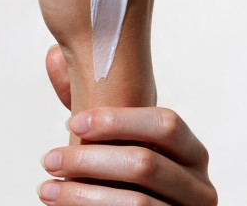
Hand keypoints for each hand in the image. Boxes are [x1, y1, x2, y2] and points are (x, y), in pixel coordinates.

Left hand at [38, 106, 217, 205]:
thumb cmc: (128, 173)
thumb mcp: (121, 142)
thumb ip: (96, 102)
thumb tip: (54, 56)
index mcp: (192, 150)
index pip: (166, 123)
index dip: (118, 121)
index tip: (72, 123)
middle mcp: (199, 184)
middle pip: (146, 162)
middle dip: (89, 160)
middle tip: (49, 159)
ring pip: (136, 202)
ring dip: (82, 193)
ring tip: (47, 188)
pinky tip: (61, 205)